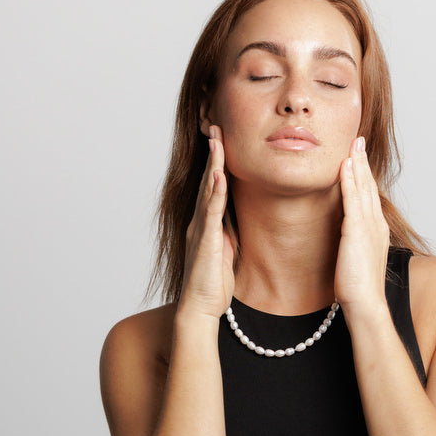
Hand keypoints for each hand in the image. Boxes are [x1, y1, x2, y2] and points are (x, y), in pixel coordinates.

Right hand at [178, 126, 234, 319]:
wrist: (199, 309)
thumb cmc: (212, 285)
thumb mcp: (226, 251)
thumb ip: (228, 232)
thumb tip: (236, 218)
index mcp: (207, 224)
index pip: (213, 187)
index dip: (217, 163)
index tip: (222, 139)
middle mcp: (200, 222)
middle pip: (208, 181)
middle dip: (213, 154)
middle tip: (215, 126)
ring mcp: (201, 230)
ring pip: (208, 191)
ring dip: (213, 164)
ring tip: (216, 140)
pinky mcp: (206, 241)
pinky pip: (212, 212)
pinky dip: (216, 192)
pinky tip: (220, 175)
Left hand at [334, 136, 390, 317]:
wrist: (365, 303)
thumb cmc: (358, 288)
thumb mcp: (355, 259)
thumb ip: (352, 243)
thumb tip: (344, 238)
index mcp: (376, 230)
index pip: (369, 196)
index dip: (364, 175)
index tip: (358, 157)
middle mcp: (376, 224)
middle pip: (369, 186)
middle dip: (363, 162)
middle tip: (358, 139)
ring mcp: (369, 226)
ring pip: (363, 188)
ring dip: (358, 164)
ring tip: (353, 144)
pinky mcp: (357, 230)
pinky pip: (353, 199)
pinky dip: (350, 180)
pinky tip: (345, 165)